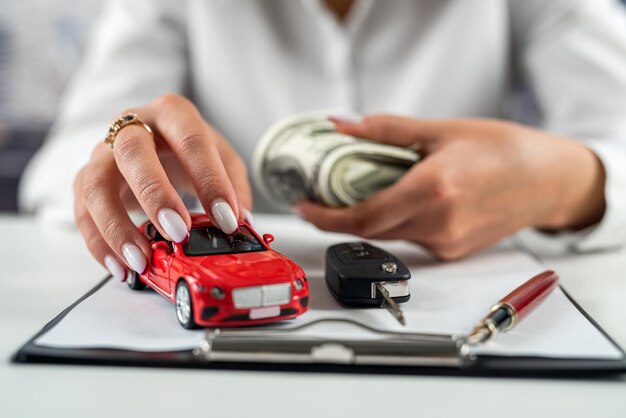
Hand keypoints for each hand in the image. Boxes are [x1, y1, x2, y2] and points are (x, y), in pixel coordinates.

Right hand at [74, 94, 251, 279]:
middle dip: (156, 194)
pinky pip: (82, 212)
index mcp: (172, 113)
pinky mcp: (85, 180)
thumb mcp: (221, 157)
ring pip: (96, 185)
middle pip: (132, 151)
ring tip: (141, 261)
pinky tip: (121, 267)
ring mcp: (103, 153)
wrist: (153, 138)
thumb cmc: (188, 149)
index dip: (210, 180)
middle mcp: (131, 127)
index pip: (191, 139)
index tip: (227, 219)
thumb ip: (234, 185)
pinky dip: (99, 244)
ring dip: (118, 228)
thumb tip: (242, 222)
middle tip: (179, 232)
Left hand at [297, 115, 605, 259]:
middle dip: (343, 216)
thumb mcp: (441, 130)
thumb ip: (386, 130)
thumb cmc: (504, 150)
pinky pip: (413, 240)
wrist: (547, 180)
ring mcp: (447, 243)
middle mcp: (439, 224)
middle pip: (371, 230)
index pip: (363, 217)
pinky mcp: (454, 252)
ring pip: (391, 236)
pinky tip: (407, 201)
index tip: (304, 208)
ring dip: (373, 217)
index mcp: (432, 190)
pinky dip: (400, 222)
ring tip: (369, 190)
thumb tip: (342, 124)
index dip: (326, 218)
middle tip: (327, 195)